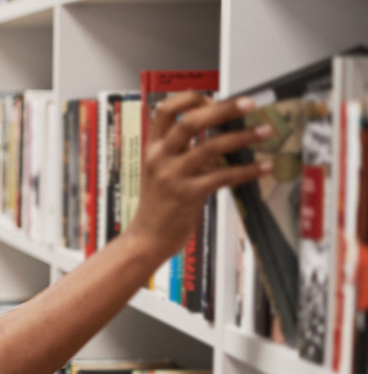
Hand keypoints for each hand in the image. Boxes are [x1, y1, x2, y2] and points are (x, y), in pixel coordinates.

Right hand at [125, 91, 272, 260]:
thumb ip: (183, 152)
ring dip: (242, 137)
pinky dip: (247, 170)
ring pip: (211, 146)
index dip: (190, 99)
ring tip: (263, 132)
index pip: (165, 110)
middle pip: (191, 121)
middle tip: (248, 105)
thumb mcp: (161, 171)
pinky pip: (223, 176)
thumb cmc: (158, 206)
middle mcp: (160, 157)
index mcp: (153, 148)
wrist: (147, 238)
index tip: (213, 99)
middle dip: (223, 109)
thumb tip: (219, 137)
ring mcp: (173, 176)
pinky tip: (262, 167)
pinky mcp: (188, 195)